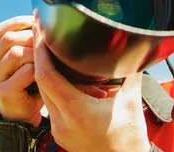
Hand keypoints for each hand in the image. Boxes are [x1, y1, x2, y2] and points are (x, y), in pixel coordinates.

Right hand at [0, 15, 43, 126]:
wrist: (25, 121)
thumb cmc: (31, 88)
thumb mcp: (27, 62)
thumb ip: (28, 44)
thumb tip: (39, 17)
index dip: (18, 22)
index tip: (37, 23)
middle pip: (7, 39)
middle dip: (30, 37)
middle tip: (47, 42)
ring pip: (14, 53)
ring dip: (35, 53)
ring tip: (46, 59)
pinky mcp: (2, 93)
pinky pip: (24, 72)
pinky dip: (38, 69)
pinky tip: (45, 74)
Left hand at [32, 25, 150, 151]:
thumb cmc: (129, 140)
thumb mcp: (131, 103)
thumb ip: (130, 73)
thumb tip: (133, 50)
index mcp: (77, 111)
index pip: (47, 76)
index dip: (41, 52)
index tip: (41, 33)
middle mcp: (62, 121)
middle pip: (41, 82)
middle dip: (39, 57)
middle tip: (42, 34)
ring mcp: (58, 129)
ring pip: (44, 93)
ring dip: (45, 72)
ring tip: (50, 51)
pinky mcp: (60, 133)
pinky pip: (51, 104)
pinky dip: (53, 88)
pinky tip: (62, 76)